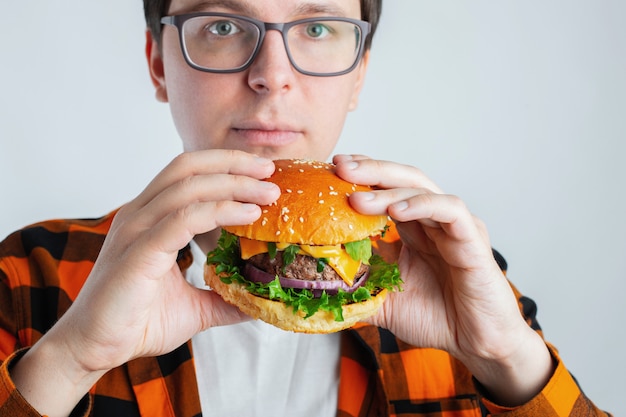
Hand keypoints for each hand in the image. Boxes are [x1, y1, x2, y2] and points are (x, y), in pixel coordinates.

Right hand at [11, 150, 280, 415]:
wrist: (94, 348)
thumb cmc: (137, 322)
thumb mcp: (194, 307)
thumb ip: (223, 299)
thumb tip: (256, 303)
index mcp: (149, 218)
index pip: (188, 173)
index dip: (225, 165)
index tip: (262, 172)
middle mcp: (140, 215)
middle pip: (189, 169)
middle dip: (233, 164)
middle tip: (271, 172)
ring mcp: (137, 230)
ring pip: (189, 188)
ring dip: (234, 185)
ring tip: (269, 192)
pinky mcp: (139, 252)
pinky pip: (184, 219)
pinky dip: (220, 211)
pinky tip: (248, 214)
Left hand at [333, 154, 552, 405]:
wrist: (476, 344)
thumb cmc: (435, 318)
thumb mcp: (383, 301)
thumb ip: (355, 288)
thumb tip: (315, 286)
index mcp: (412, 229)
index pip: (385, 189)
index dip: (360, 177)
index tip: (328, 171)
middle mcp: (432, 220)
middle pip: (400, 179)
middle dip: (369, 170)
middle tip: (339, 166)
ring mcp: (454, 225)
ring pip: (420, 189)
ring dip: (387, 189)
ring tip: (357, 197)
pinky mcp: (473, 238)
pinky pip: (449, 210)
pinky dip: (422, 205)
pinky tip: (397, 209)